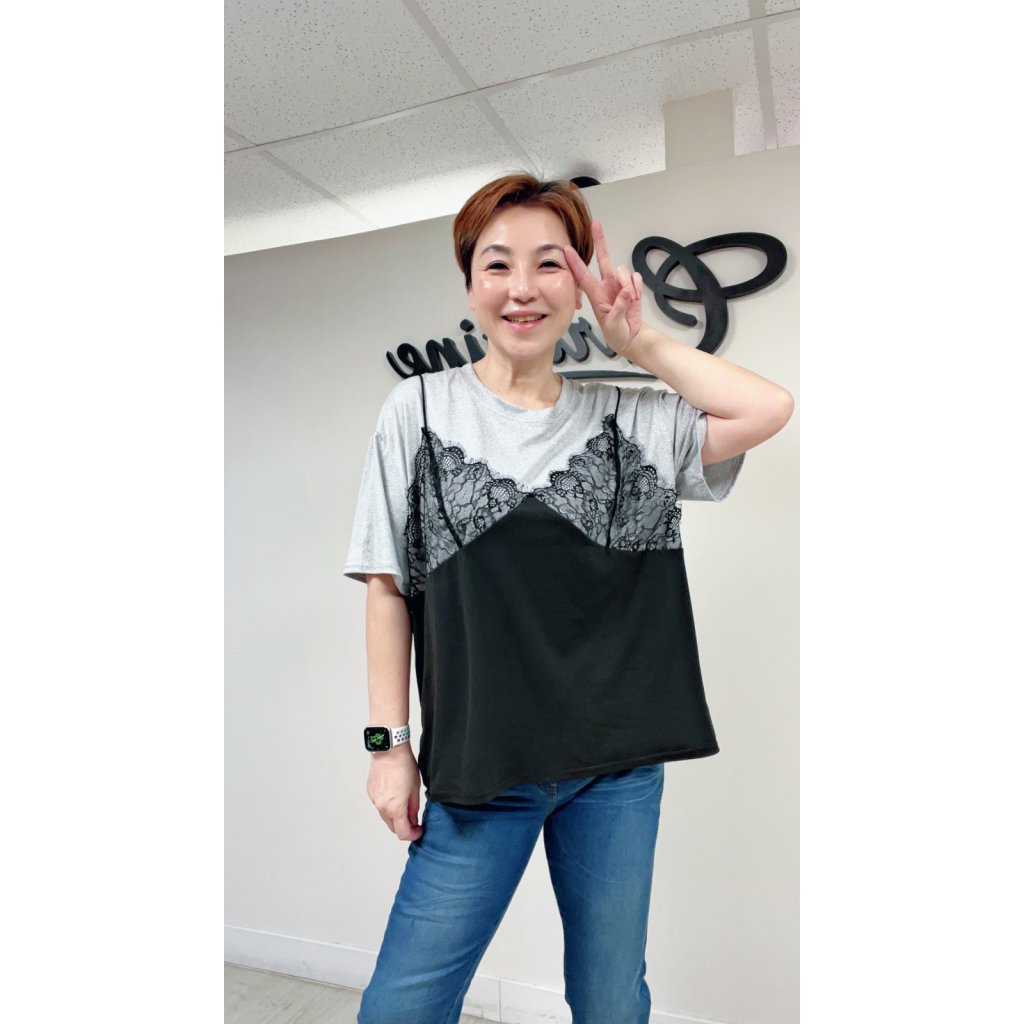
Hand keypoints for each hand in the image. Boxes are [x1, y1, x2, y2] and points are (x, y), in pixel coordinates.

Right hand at [367, 745, 423, 841]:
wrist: (389, 750)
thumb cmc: (404, 765)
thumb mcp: (415, 789)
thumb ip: (413, 809)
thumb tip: (413, 820)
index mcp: (395, 808)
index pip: (402, 833)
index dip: (413, 835)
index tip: (418, 830)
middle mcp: (382, 807)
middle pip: (393, 827)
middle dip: (404, 826)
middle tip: (413, 820)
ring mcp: (374, 800)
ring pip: (385, 816)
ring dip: (395, 816)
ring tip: (404, 803)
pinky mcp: (370, 793)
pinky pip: (379, 805)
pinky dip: (387, 805)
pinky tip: (394, 794)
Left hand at [564, 220, 643, 354]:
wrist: (630, 336)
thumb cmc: (616, 331)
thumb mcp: (613, 323)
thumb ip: (619, 306)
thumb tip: (625, 291)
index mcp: (595, 294)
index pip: (582, 275)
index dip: (575, 262)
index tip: (566, 250)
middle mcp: (606, 285)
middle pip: (603, 258)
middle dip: (600, 240)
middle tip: (596, 224)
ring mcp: (620, 284)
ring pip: (622, 270)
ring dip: (627, 284)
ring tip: (628, 300)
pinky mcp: (632, 286)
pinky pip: (636, 278)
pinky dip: (637, 288)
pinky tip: (634, 299)